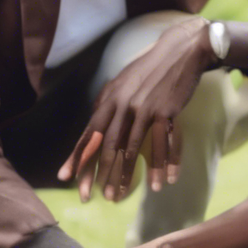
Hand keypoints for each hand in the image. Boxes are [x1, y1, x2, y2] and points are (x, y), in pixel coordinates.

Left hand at [58, 19, 212, 201]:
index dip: (77, 156)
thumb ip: (109, 101)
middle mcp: (123, 104)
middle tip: (90, 195)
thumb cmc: (151, 68)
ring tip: (120, 195)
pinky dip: (163, 165)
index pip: (89, 132)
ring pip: (132, 149)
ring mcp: (144, 108)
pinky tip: (163, 182)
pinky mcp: (166, 112)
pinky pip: (162, 144)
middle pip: (107, 145)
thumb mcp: (123, 81)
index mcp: (110, 98)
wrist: (181, 51)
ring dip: (126, 175)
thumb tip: (95, 121)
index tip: (66, 177)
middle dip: (97, 173)